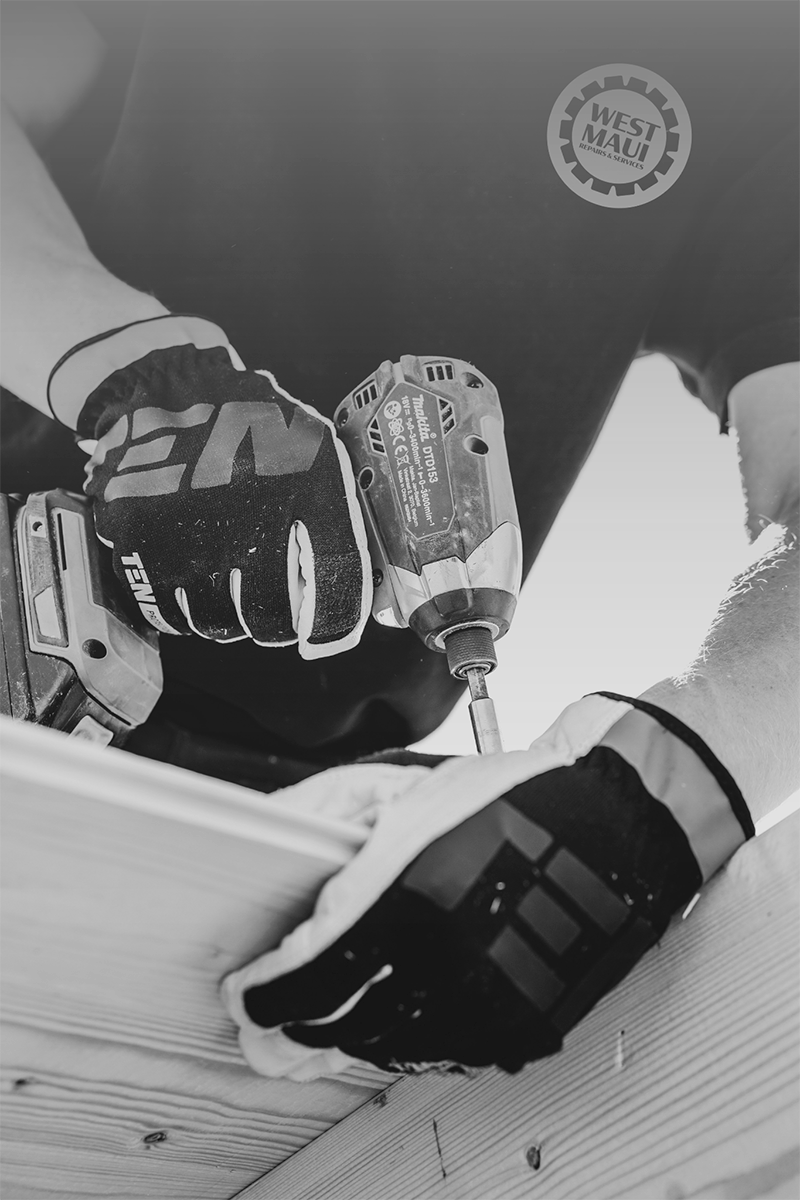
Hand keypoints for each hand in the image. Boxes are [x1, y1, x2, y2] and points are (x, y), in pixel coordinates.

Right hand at [59, 320, 370, 654]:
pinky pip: (168, 611)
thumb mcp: (313, 448)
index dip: (334, 624)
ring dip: (228, 619)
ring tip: (229, 591)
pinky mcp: (141, 551)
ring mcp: (191, 544)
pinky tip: (191, 585)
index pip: (333, 583)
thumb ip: (337, 510)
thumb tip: (363, 579)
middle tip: (271, 611)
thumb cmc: (249, 423)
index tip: (324, 633)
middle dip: (275, 625)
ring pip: (217, 623)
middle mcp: (248, 528)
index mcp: (304, 495)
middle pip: (269, 619)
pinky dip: (182, 611)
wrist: (164, 389)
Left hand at [222, 694, 752, 1079]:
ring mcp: (483, 1005)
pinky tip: (380, 1020)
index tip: (243, 993)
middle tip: (260, 1026)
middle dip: (283, 1032)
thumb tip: (270, 834)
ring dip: (336, 1040)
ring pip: (380, 1049)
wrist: (612, 831)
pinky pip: (433, 1052)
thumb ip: (330, 816)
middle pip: (333, 1027)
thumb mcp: (409, 791)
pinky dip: (396, 1041)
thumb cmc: (513, 801)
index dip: (262, 993)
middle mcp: (444, 963)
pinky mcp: (514, 1030)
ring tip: (311, 1027)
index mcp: (410, 898)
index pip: (307, 973)